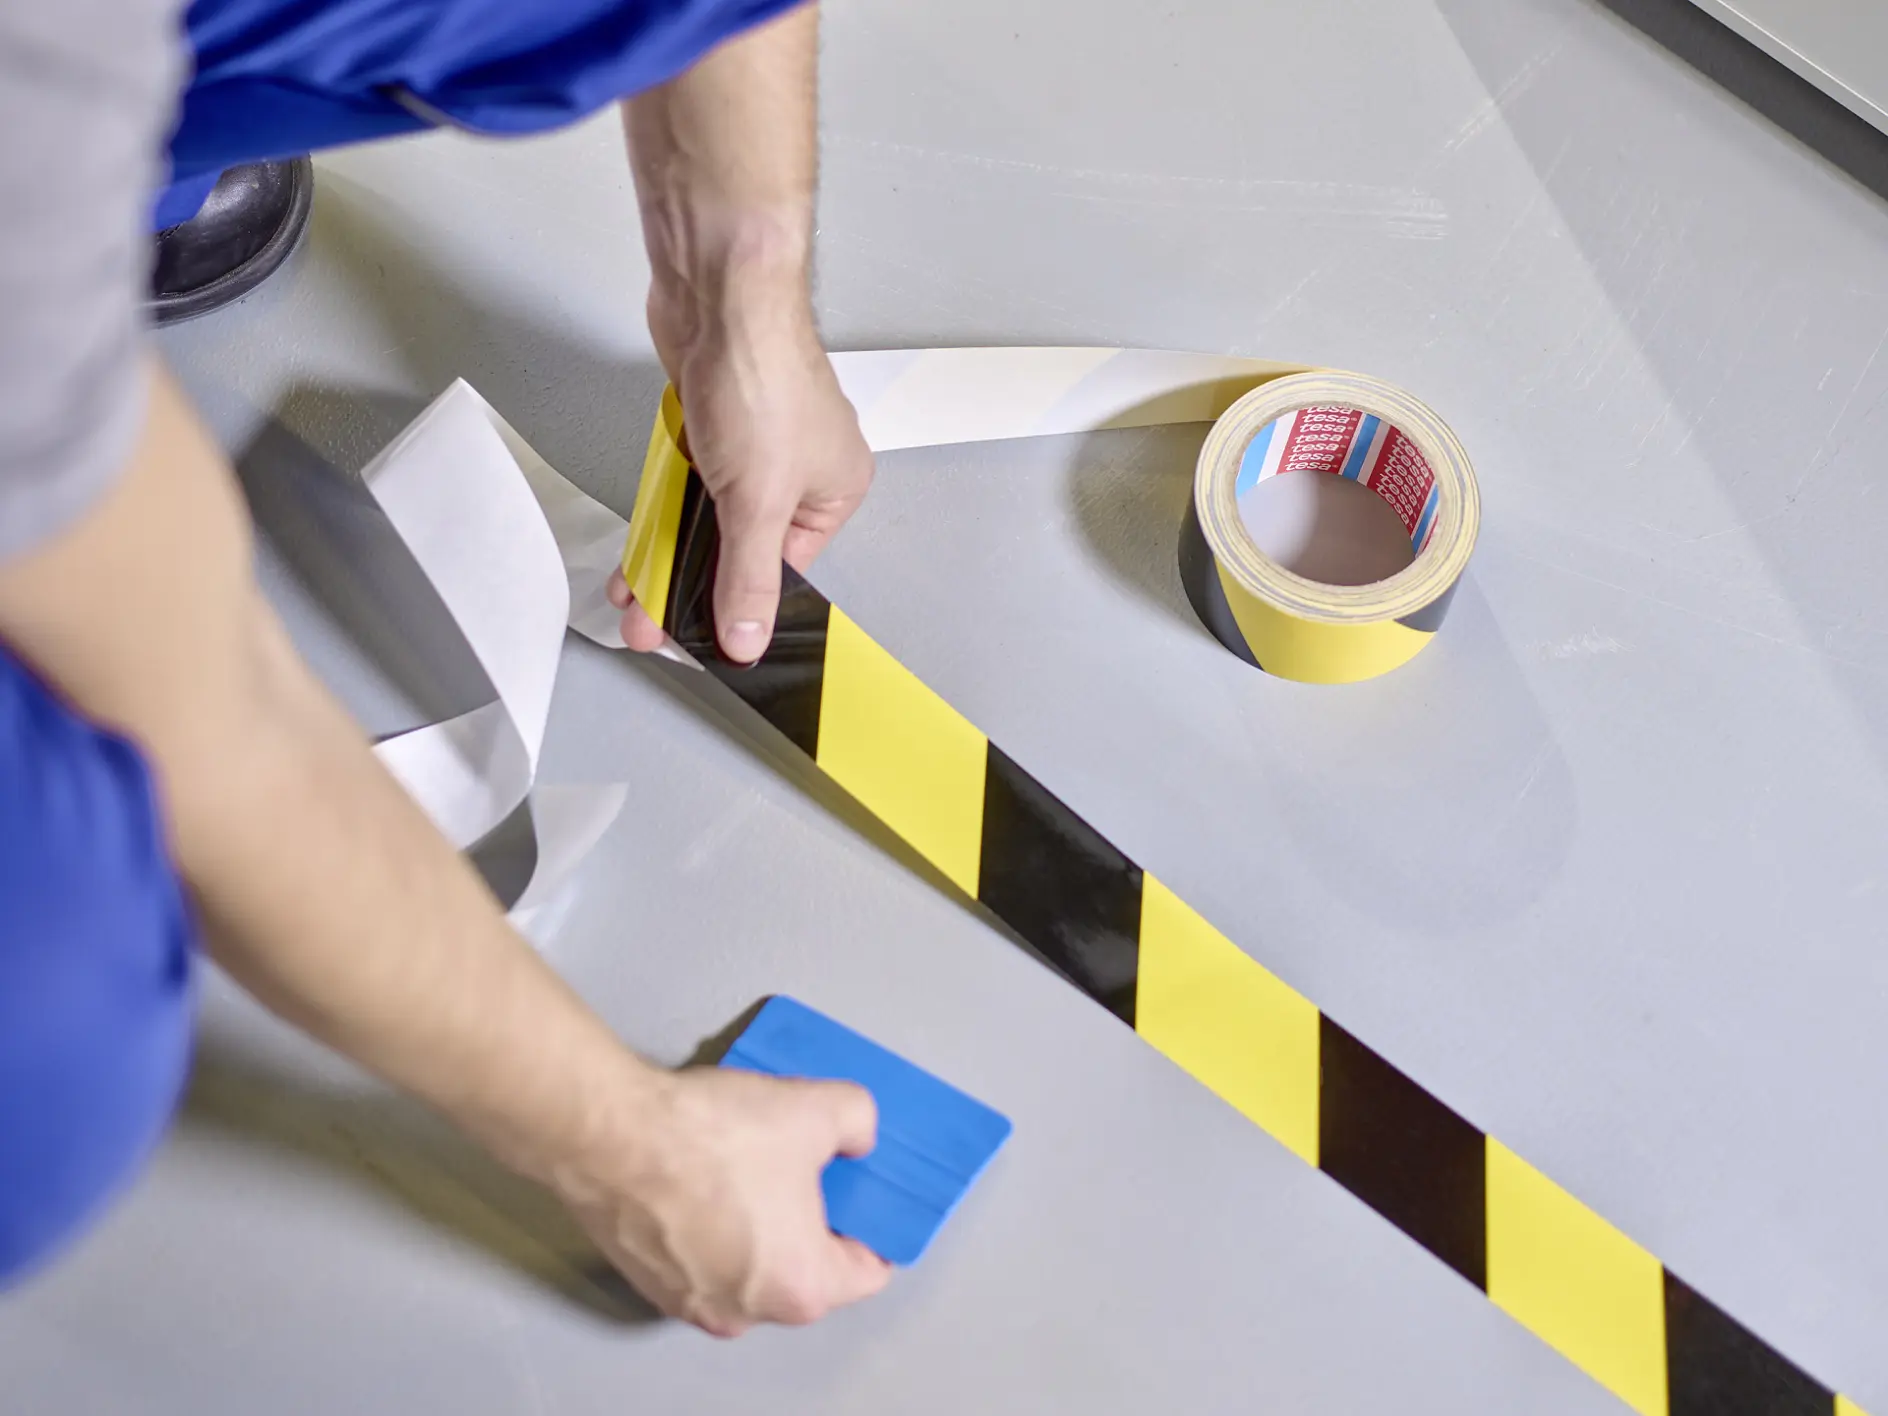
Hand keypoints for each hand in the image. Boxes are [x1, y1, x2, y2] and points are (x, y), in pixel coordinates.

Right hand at [552, 1064, 891, 1336]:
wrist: (610, 1134)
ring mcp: (692, 1303)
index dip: (872, 1221)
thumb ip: (860, 1124)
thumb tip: (857, 1136)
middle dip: (812, 1218)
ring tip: (749, 1162)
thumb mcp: (816, 1108)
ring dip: (759, 1220)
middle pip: (806, 1269)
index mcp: (800, 1288)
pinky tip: (705, 1173)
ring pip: (752, 1262)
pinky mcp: (650, 1280)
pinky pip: (704, 1256)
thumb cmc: (710, 1137)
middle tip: (804, 1163)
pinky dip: (713, 1224)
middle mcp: (746, 1313)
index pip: (868, 1270)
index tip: (863, 1188)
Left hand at [609, 293, 873, 664]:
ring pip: (708, 518)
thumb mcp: (757, 502)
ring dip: (670, 553)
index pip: (785, 568)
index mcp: (834, 490)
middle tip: (652, 621)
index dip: (737, 604)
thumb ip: (748, 577)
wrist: (720, 294)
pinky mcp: (711, 422)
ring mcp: (753, 444)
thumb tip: (748, 638)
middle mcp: (799, 468)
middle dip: (692, 586)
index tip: (693, 635)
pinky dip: (662, 511)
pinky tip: (640, 540)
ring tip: (636, 592)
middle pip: (741, 546)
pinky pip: (686, 485)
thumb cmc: (764, 375)